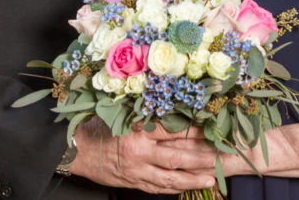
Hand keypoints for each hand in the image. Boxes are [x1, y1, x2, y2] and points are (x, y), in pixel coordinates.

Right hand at [71, 120, 217, 193]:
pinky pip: (158, 188)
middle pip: (177, 157)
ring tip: (211, 177)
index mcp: (138, 130)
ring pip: (171, 178)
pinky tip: (188, 186)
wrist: (77, 150)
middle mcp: (140, 152)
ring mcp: (137, 171)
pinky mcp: (134, 182)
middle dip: (201, 158)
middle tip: (221, 156)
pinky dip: (175, 188)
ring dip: (193, 179)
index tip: (212, 127)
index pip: (173, 130)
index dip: (194, 130)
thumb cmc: (99, 127)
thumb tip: (174, 110)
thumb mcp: (123, 115)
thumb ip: (147, 116)